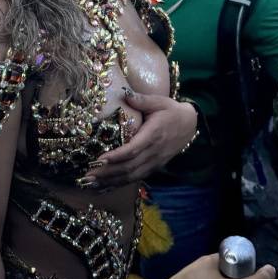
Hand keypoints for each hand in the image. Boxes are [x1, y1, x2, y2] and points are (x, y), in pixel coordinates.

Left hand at [82, 93, 196, 186]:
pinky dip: (120, 183)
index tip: (99, 159)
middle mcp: (154, 152)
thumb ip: (142, 100)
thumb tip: (125, 93)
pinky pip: (136, 178)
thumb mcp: (159, 102)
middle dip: (107, 173)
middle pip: (129, 167)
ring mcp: (155, 162)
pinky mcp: (154, 168)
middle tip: (87, 175)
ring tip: (91, 183)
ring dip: (111, 181)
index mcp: (153, 135)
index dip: (116, 157)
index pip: (133, 150)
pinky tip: (105, 186)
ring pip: (132, 176)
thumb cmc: (171, 111)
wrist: (190, 125)